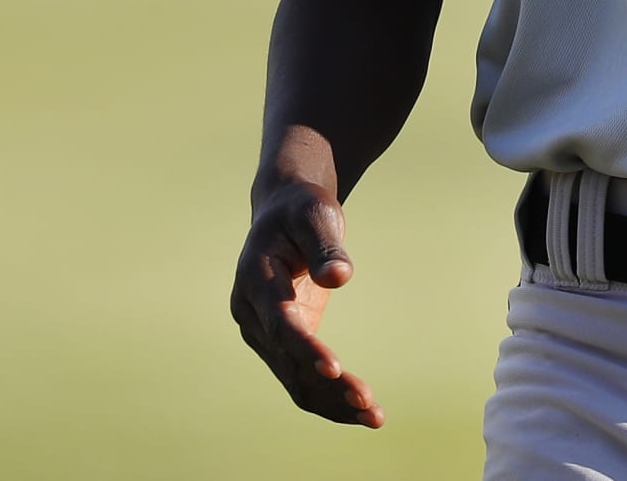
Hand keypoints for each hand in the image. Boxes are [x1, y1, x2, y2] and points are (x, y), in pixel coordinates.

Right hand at [229, 182, 384, 427]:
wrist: (284, 212)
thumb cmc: (302, 209)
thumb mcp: (315, 215)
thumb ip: (326, 245)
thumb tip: (340, 276)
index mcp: (255, 280)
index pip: (280, 323)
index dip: (305, 347)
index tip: (333, 368)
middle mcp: (252, 314)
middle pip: (289, 360)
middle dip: (328, 385)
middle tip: (369, 403)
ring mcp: (265, 333)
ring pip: (295, 379)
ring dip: (331, 402)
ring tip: (375, 417)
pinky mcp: (283, 342)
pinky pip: (302, 377)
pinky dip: (330, 395)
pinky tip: (362, 411)